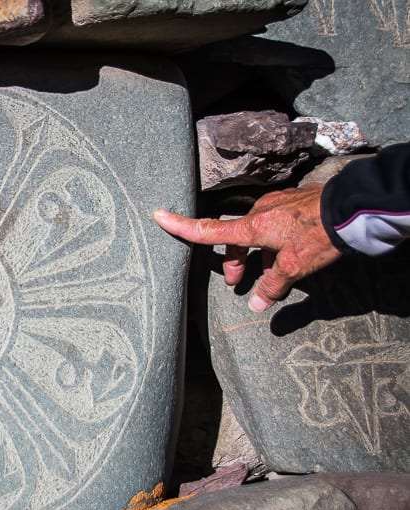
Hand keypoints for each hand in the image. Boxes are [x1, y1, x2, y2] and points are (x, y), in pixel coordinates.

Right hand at [153, 183, 341, 311]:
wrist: (354, 209)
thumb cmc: (320, 237)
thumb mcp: (295, 267)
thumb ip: (273, 285)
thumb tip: (256, 303)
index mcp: (253, 226)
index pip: (209, 229)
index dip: (181, 226)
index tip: (158, 215)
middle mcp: (260, 211)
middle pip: (236, 237)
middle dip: (234, 259)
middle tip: (237, 282)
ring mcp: (278, 204)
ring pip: (258, 232)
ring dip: (258, 253)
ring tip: (271, 275)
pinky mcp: (294, 202)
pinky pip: (275, 224)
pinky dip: (274, 242)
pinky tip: (290, 256)